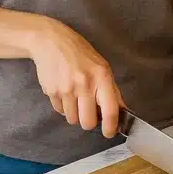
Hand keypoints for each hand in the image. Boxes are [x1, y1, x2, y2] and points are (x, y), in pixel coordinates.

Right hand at [31, 17, 125, 138]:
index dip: (111, 127)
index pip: (110, 110)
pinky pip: (59, 111)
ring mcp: (66, 89)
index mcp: (101, 77)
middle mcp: (84, 84)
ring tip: (74, 97)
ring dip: (74, 113)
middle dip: (88, 122)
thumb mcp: (101, 66)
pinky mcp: (50, 92)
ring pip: (72, 119)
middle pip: (88, 122)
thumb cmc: (80, 53)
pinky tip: (63, 90)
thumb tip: (122, 110)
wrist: (50, 41)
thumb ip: (111, 89)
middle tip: (88, 112)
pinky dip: (63, 106)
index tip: (109, 132)